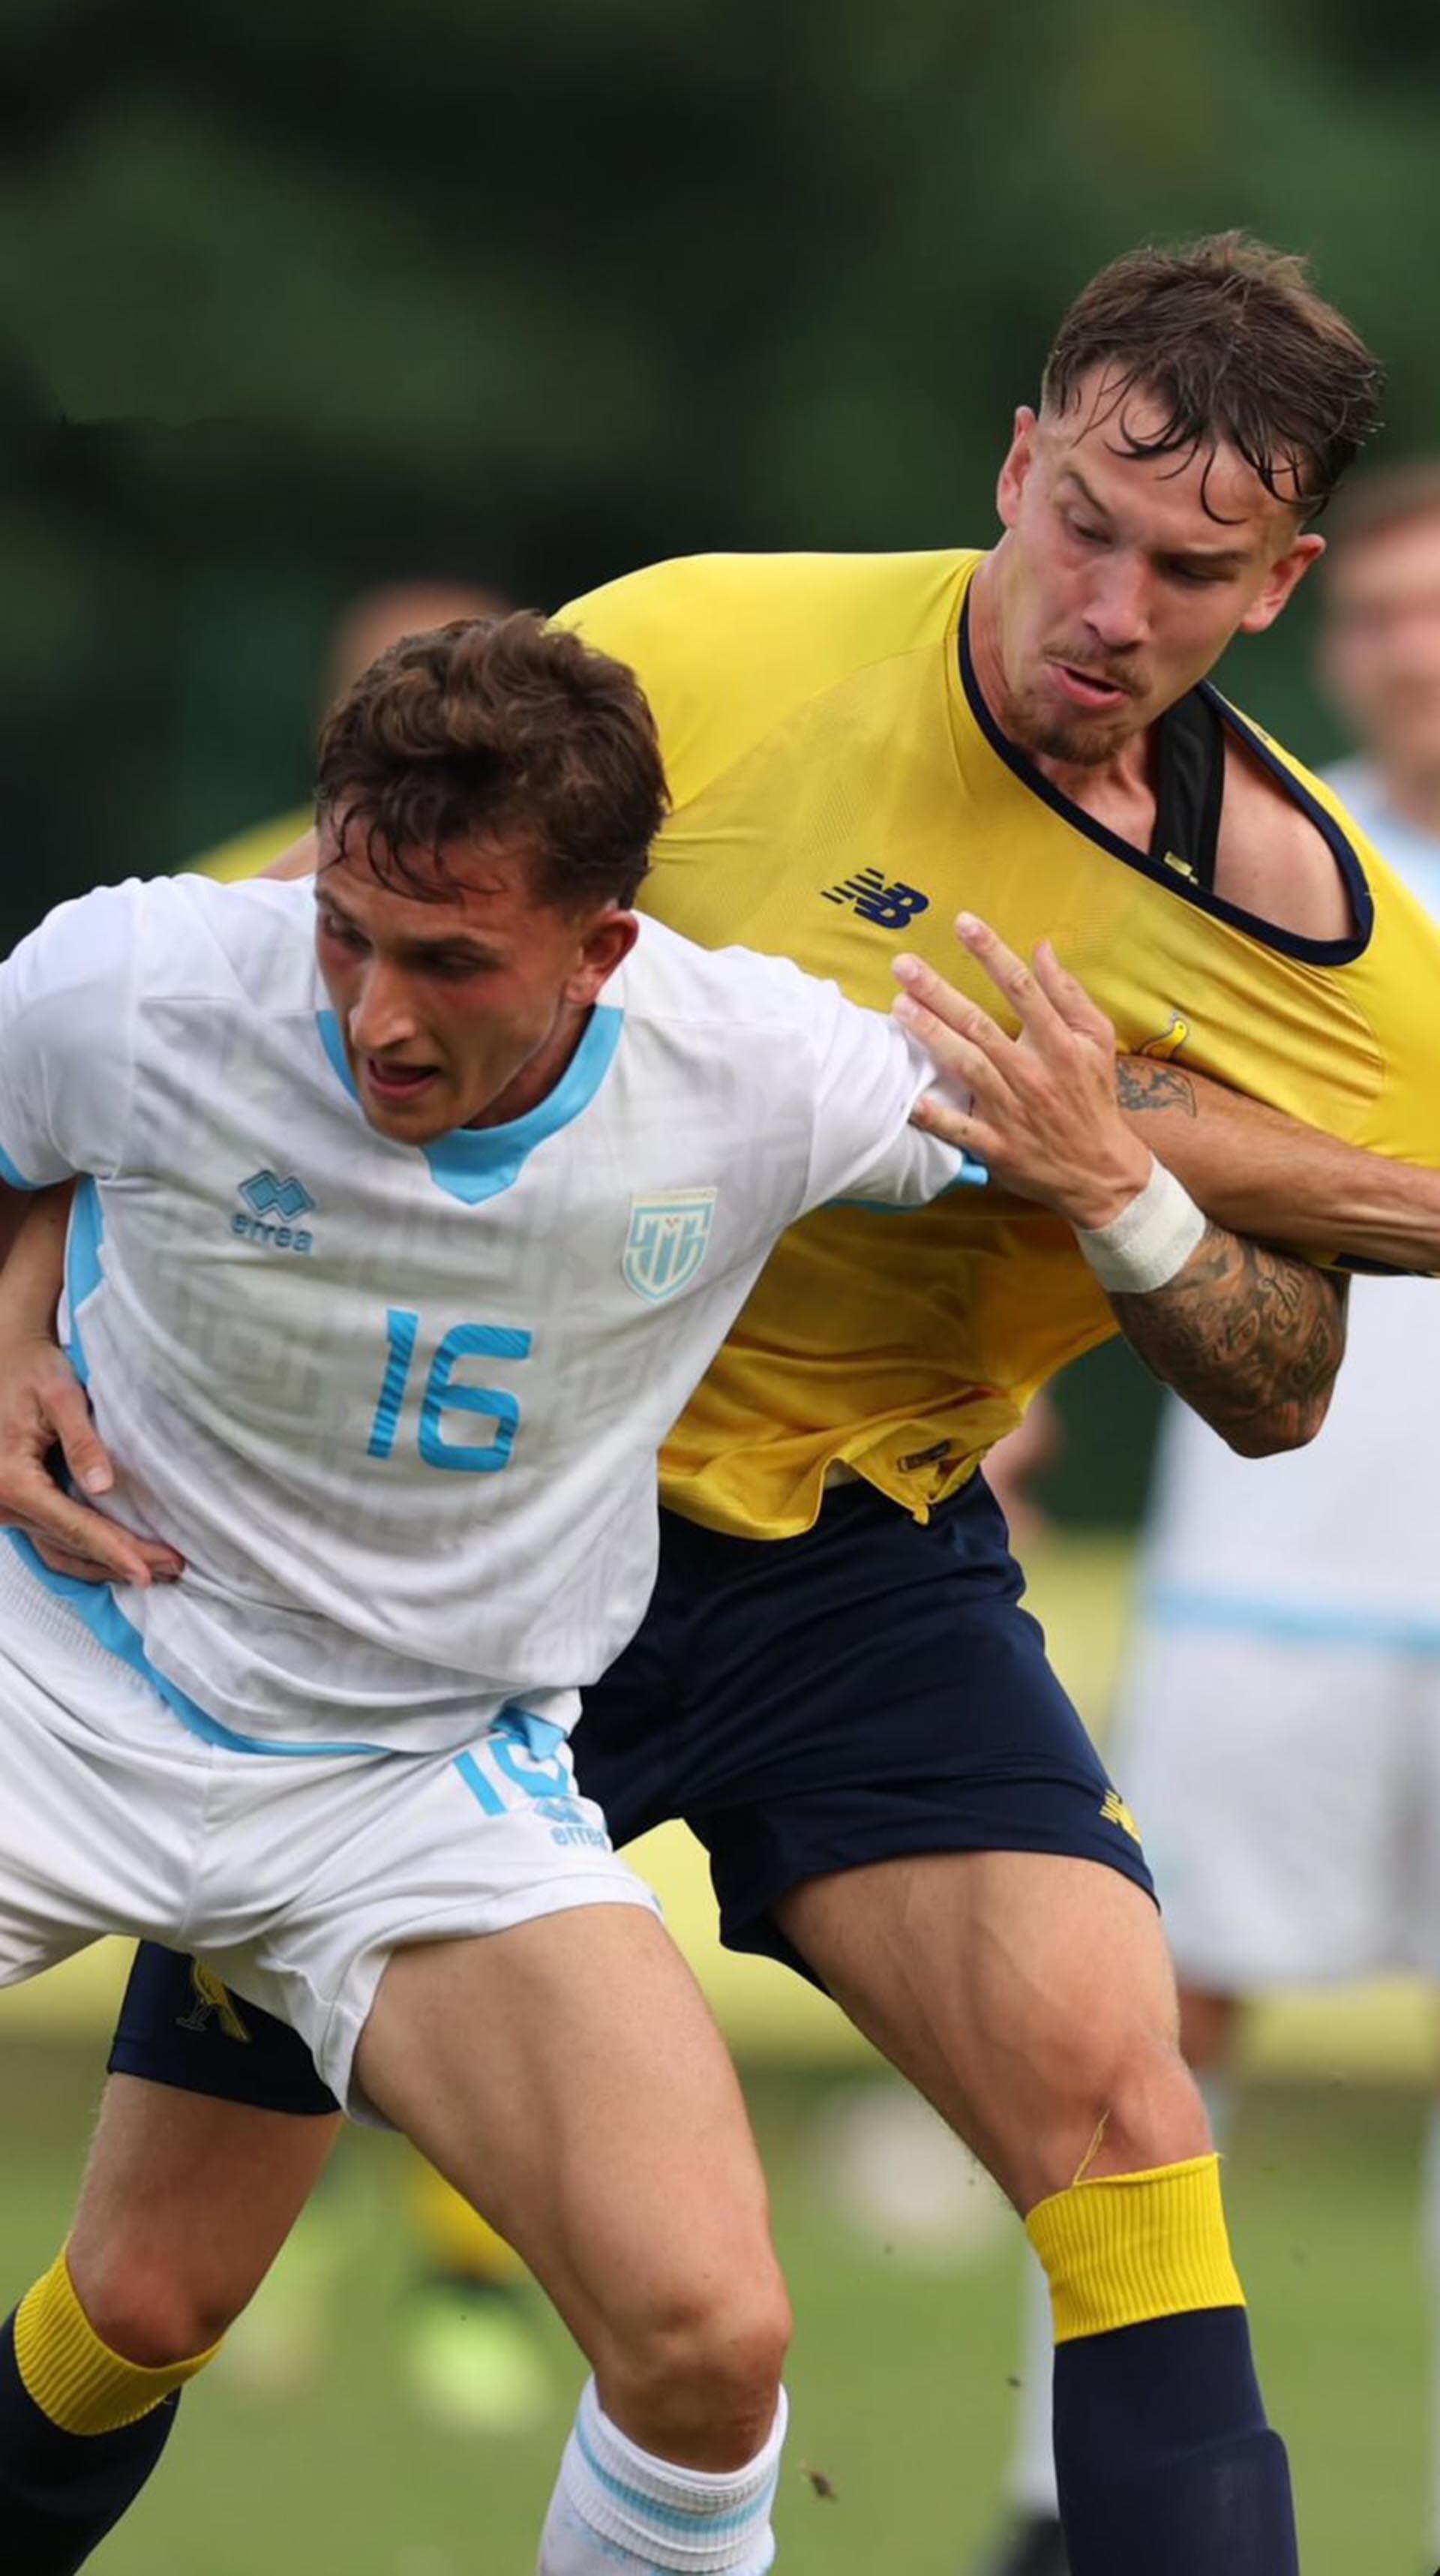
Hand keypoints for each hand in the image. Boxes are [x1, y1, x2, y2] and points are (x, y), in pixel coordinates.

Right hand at [0, 1333, 182, 1588]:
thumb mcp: (60, 1396)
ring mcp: (6, 1510)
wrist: (6, 1360)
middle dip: (121, 1559)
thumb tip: (102, 1486)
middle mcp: (3, 1504)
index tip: (147, 1570)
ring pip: (60, 1552)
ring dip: (106, 1566)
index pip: (73, 1525)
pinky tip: (118, 1559)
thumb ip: (81, 1441)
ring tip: (156, 1570)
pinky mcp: (17, 1507)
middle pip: (71, 1543)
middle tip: (171, 1567)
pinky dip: (86, 1555)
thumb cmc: (32, 1371)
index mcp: (11, 1480)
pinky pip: (52, 1542)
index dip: (114, 1551)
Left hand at [892, 913, 1153, 1228]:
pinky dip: (938, 1117)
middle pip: (981, 1025)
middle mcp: (1034, 1073)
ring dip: (931, 1037)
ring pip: (967, 1067)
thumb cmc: (1093, 1095)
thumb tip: (1042, 948)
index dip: (992, 953)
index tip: (964, 923)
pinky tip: (911, 1100)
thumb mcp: (1097, 1040)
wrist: (1100, 1169)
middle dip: (939, 992)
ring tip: (899, 1007)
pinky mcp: (998, 1147)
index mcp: (1060, 1043)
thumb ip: (1069, 994)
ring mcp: (1013, 1111)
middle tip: (904, 965)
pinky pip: (962, 1130)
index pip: (1021, 989)